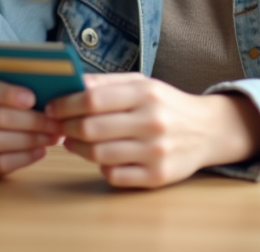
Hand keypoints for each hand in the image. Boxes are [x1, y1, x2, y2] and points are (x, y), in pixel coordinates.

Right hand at [0, 74, 63, 176]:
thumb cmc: (3, 95)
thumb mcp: (6, 82)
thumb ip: (22, 83)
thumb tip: (52, 90)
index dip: (8, 94)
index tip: (33, 99)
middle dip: (31, 121)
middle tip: (56, 123)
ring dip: (30, 140)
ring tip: (54, 137)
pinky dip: (22, 158)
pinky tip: (41, 151)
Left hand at [47, 73, 259, 188]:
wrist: (208, 130)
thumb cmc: (166, 104)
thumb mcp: (143, 84)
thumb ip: (106, 83)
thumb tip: (69, 85)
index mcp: (146, 93)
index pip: (92, 99)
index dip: (64, 105)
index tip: (51, 108)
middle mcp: (152, 122)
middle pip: (91, 129)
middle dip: (67, 128)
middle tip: (59, 127)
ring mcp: (155, 151)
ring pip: (98, 155)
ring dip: (77, 149)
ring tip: (74, 142)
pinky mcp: (157, 176)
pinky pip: (114, 176)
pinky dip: (101, 167)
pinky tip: (101, 157)